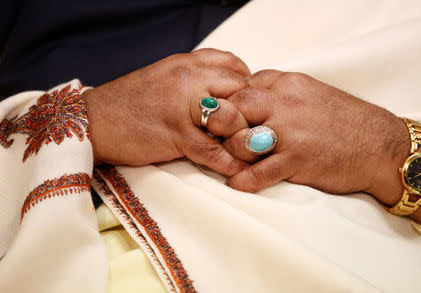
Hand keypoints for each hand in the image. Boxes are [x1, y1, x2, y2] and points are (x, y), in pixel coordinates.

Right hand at [83, 48, 249, 175]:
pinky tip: (238, 170)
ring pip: (233, 119)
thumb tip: (225, 90)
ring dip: (246, 138)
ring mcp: (182, 107)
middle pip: (240, 90)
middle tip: (257, 128)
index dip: (248, 85)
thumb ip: (194, 78)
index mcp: (186, 64)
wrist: (93, 121)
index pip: (234, 65)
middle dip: (253, 111)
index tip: (252, 102)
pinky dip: (230, 164)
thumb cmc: (129, 102)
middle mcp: (188, 79)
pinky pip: (213, 151)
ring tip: (252, 150)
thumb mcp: (164, 77)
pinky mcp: (175, 134)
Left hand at [223, 70, 408, 203]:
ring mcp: (290, 132)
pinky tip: (238, 183)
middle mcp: (286, 103)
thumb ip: (281, 91)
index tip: (229, 118)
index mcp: (288, 83)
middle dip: (224, 124)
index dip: (231, 104)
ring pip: (239, 139)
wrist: (382, 146)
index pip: (242, 86)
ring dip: (232, 153)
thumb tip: (249, 95)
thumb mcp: (312, 92)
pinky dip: (243, 180)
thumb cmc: (347, 121)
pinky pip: (259, 172)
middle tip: (222, 138)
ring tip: (237, 160)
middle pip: (234, 107)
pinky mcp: (297, 159)